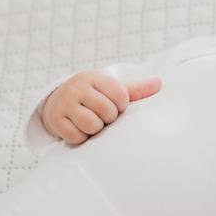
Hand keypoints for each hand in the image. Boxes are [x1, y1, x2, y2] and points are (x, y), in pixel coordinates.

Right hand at [40, 70, 161, 144]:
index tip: (116, 104)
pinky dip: (81, 137)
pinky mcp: (55, 121)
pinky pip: (76, 137)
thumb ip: (135, 89)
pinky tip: (79, 129)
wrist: (58, 101)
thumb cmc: (93, 95)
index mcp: (94, 78)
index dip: (122, 105)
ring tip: (92, 122)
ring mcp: (64, 104)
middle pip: (107, 111)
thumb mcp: (111, 88)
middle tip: (103, 115)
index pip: (120, 94)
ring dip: (96, 129)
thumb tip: (159, 83)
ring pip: (92, 125)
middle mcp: (77, 88)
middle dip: (109, 118)